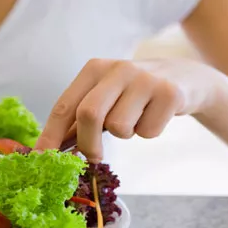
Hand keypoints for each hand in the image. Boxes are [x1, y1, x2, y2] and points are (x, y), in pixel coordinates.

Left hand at [34, 58, 224, 161]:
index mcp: (94, 69)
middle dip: (88, 144)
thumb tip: (50, 150)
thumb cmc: (135, 93)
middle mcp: (118, 69)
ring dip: (126, 134)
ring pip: (120, 127)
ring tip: (136, 119)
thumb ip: (79, 121)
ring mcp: (145, 79)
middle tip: (93, 157)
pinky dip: (149, 132)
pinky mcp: (170, 93)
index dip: (50, 134)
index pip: (65, 105)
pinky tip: (156, 115)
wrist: (186, 77)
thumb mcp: (105, 98)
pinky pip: (148, 131)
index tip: (40, 158)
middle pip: (89, 115)